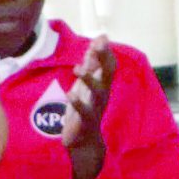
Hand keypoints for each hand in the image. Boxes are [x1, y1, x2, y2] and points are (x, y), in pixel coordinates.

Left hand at [61, 36, 118, 178]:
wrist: (85, 142)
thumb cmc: (85, 110)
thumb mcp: (86, 85)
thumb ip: (91, 63)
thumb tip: (98, 40)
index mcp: (102, 85)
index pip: (108, 65)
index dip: (106, 51)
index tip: (102, 36)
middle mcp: (102, 95)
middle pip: (108, 74)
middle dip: (104, 58)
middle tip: (100, 44)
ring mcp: (96, 108)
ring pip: (97, 92)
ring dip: (89, 79)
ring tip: (78, 69)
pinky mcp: (86, 123)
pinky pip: (84, 112)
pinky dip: (78, 103)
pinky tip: (70, 94)